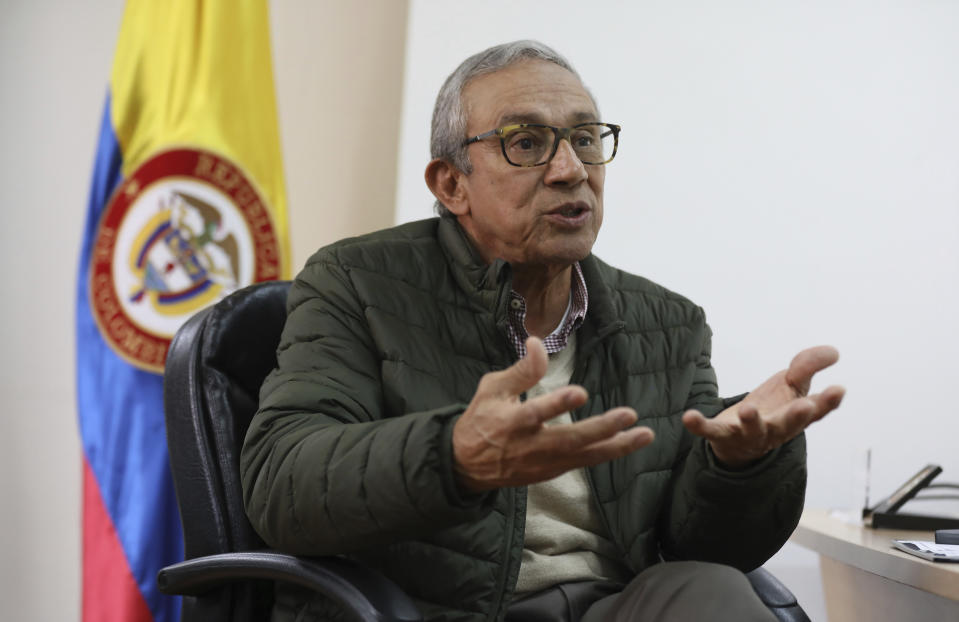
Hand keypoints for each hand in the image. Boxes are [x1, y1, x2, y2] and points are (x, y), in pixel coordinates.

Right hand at [452, 337, 654, 491]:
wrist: (467, 465)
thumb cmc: (482, 419)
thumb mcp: (492, 389)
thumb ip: (520, 370)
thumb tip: (538, 343)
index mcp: (511, 422)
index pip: (535, 413)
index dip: (557, 403)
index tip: (580, 392)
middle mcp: (529, 446)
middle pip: (569, 440)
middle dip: (601, 429)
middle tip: (629, 415)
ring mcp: (543, 463)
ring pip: (584, 457)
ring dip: (617, 446)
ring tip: (645, 434)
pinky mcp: (551, 472)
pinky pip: (583, 463)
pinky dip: (607, 453)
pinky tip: (630, 442)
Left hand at [682, 346, 844, 468]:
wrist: (741, 441)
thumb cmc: (773, 409)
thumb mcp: (791, 385)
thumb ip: (807, 367)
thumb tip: (833, 352)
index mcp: (796, 417)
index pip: (816, 411)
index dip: (827, 402)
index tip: (838, 389)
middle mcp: (776, 429)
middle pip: (788, 425)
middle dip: (796, 416)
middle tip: (805, 406)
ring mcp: (748, 434)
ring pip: (752, 430)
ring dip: (751, 421)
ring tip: (748, 410)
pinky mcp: (722, 435)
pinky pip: (710, 431)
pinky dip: (700, 425)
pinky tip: (689, 416)